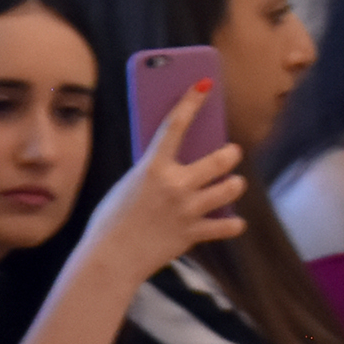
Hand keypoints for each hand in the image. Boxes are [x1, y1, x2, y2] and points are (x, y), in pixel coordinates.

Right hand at [81, 94, 246, 284]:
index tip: (205, 83)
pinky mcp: (193, 234)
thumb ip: (152, 171)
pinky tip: (233, 221)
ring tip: (232, 184)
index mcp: (153, 168)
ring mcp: (188, 210)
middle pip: (219, 159)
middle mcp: (175, 186)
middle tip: (231, 152)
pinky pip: (227, 225)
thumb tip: (173, 160)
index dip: (192, 101)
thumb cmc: (111, 219)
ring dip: (234, 184)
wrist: (109, 259)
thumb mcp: (129, 184)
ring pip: (230, 188)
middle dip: (230, 153)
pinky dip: (232, 223)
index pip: (175, 124)